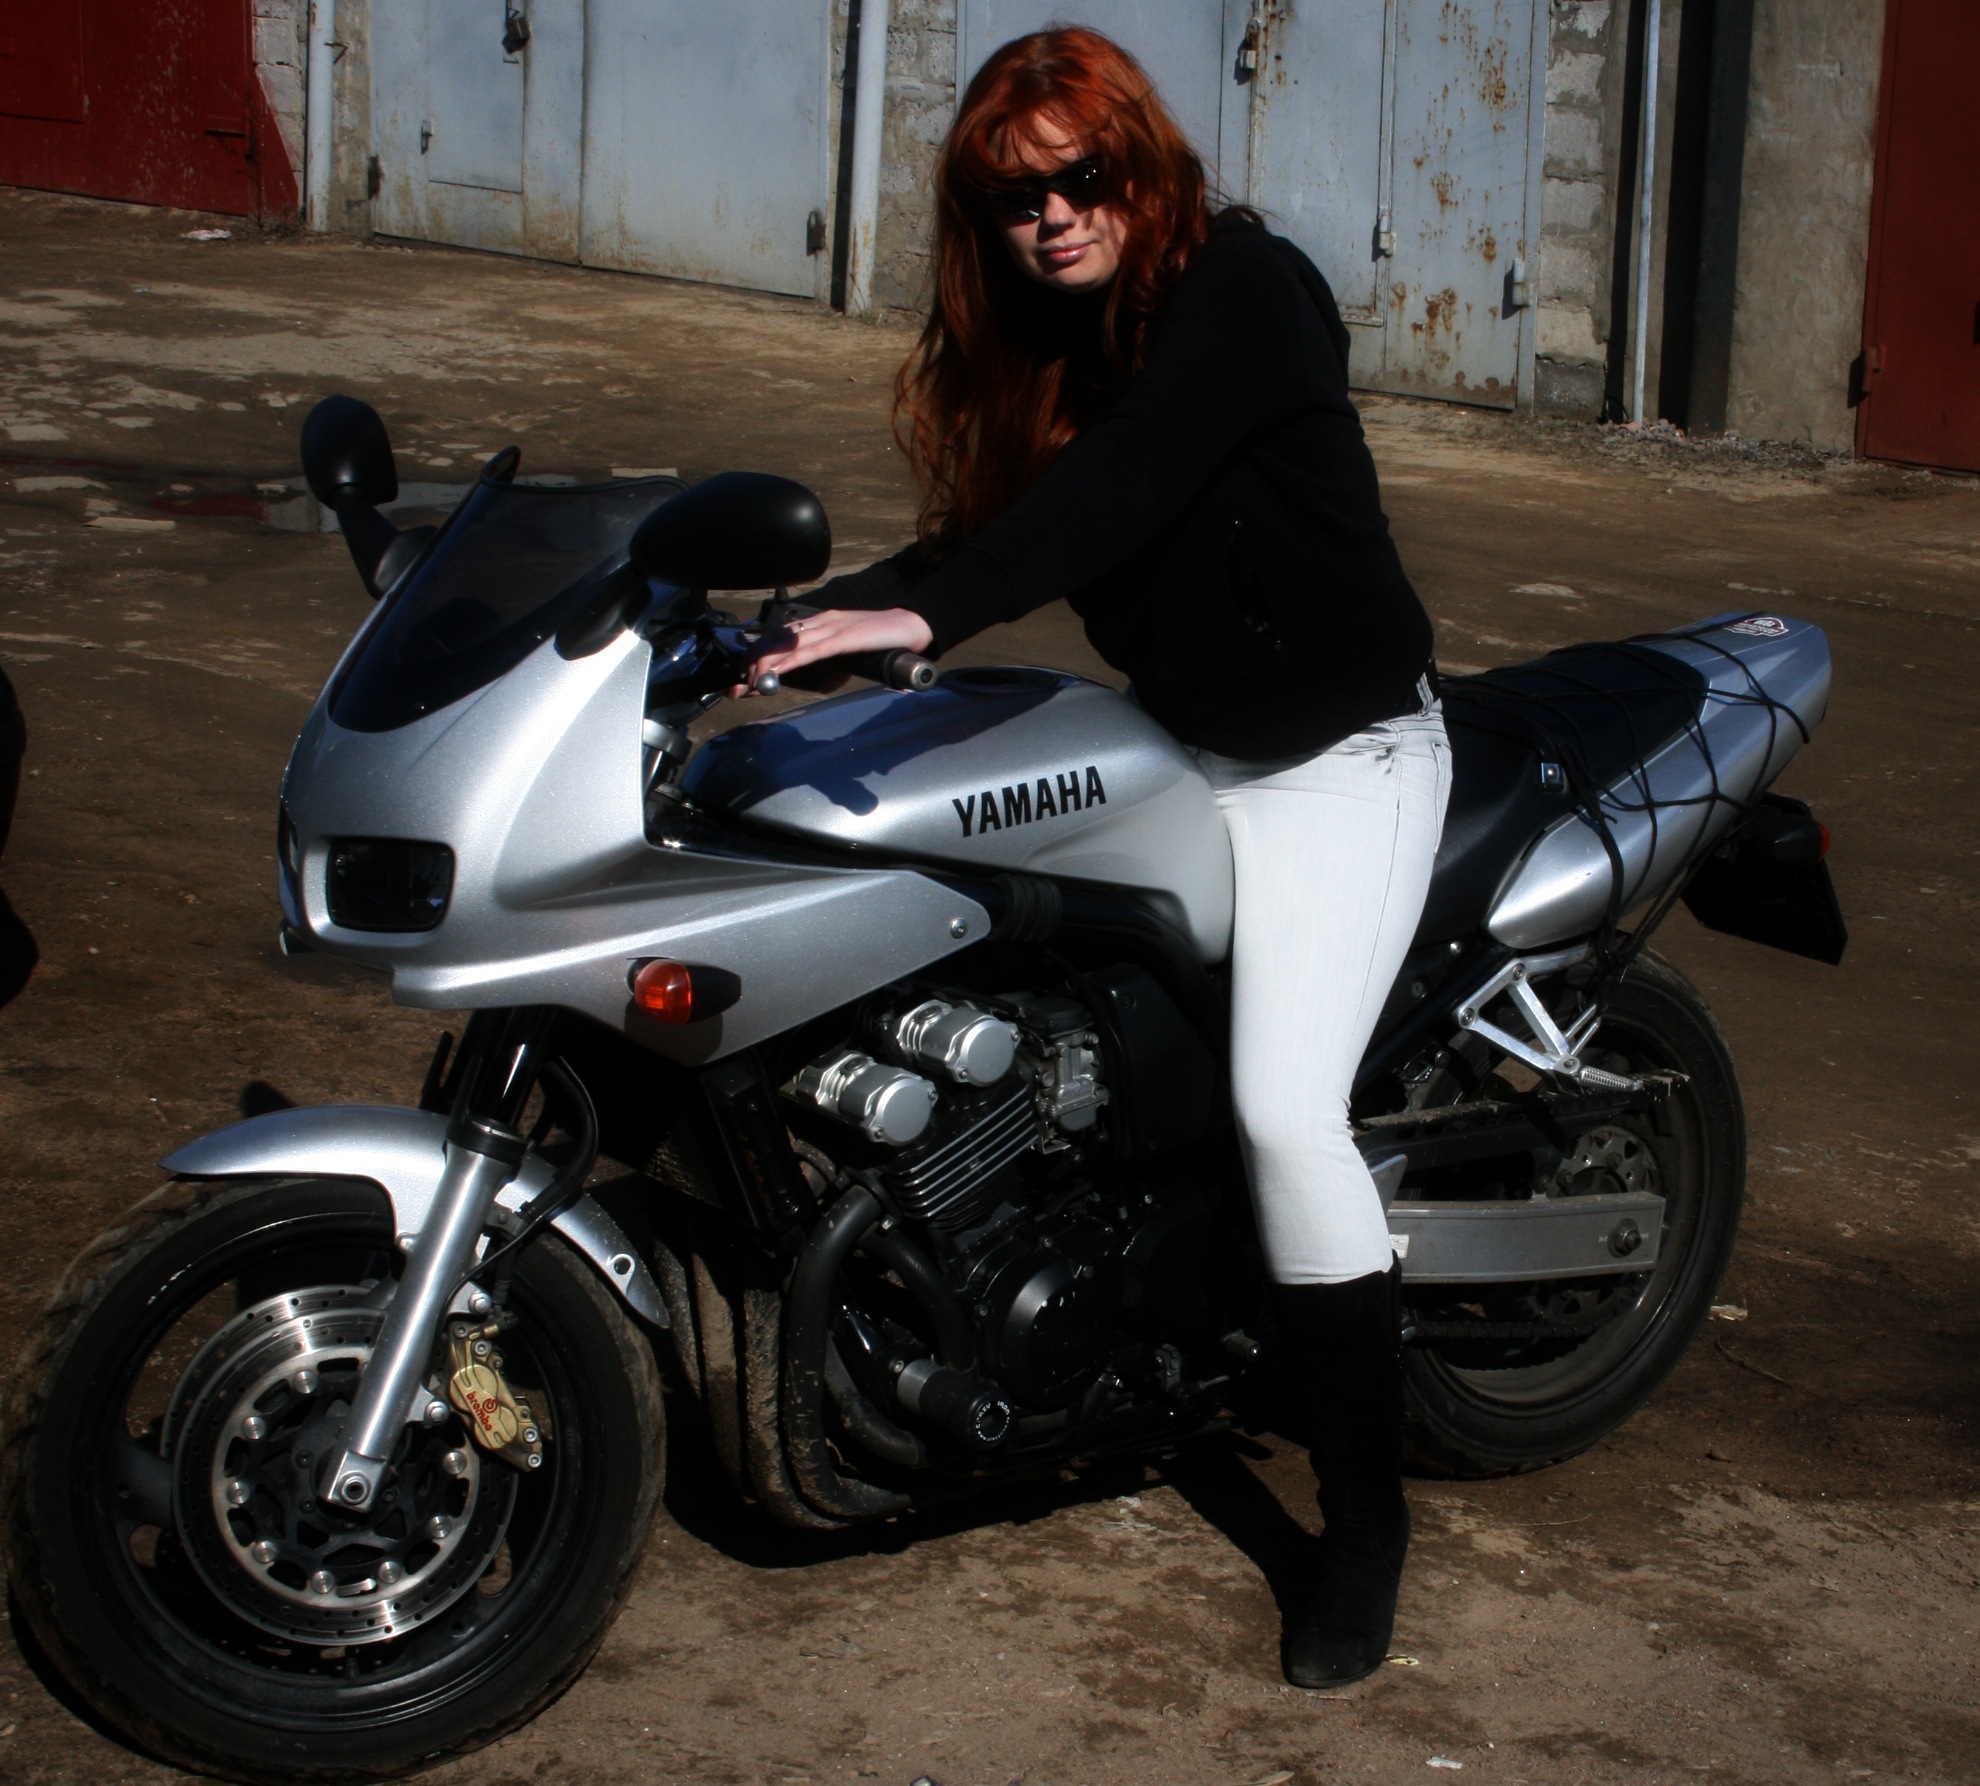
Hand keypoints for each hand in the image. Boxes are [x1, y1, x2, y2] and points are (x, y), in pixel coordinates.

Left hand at [745, 605, 934, 692]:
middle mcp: (821, 622)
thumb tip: (824, 685)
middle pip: (777, 640)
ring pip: (789, 644)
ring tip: (751, 682)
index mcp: (821, 624)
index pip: (781, 639)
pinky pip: (812, 650)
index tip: (745, 678)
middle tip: (739, 685)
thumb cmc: (883, 641)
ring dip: (766, 665)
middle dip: (754, 663)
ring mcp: (832, 627)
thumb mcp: (852, 657)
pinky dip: (791, 661)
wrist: (911, 626)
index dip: (759, 657)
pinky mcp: (845, 637)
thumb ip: (836, 669)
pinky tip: (778, 671)